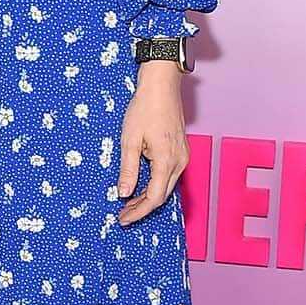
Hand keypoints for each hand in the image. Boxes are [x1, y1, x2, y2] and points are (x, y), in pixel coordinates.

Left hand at [118, 60, 187, 225]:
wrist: (162, 86)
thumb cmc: (145, 108)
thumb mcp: (129, 139)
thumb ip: (128, 169)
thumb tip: (124, 193)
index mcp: (167, 161)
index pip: (154, 198)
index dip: (138, 212)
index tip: (123, 219)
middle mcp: (179, 162)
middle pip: (162, 195)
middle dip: (142, 208)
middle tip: (123, 214)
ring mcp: (182, 156)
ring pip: (166, 186)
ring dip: (148, 197)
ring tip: (128, 203)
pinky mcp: (181, 151)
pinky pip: (169, 175)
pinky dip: (155, 184)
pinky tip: (142, 186)